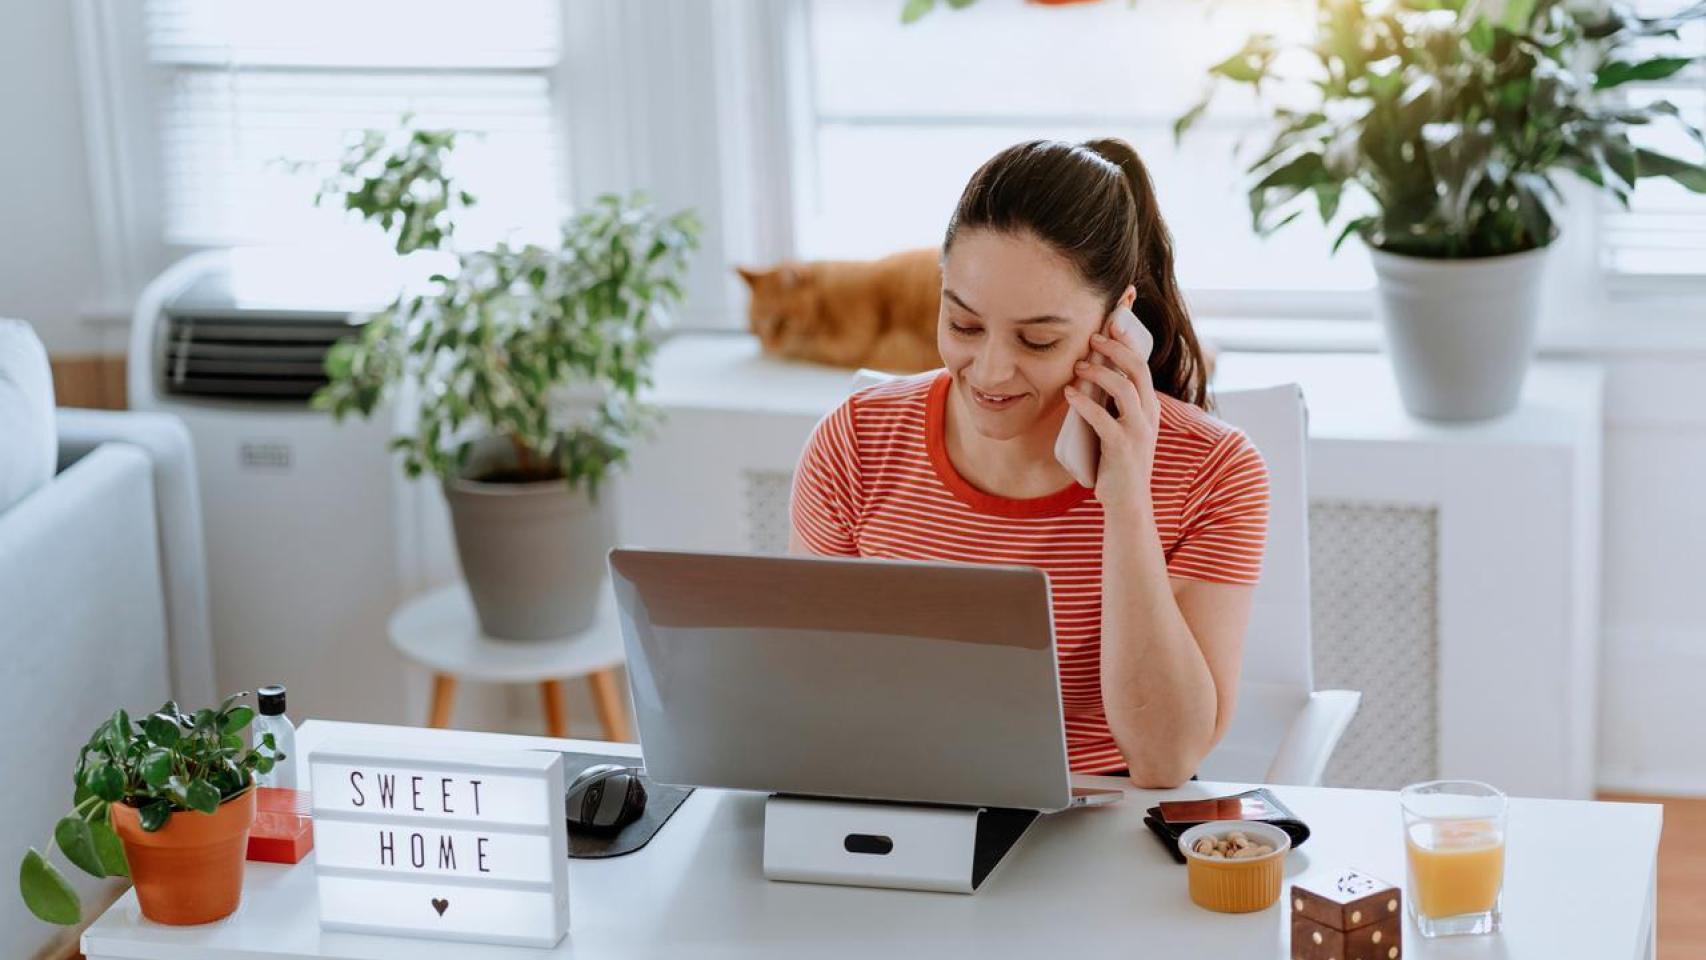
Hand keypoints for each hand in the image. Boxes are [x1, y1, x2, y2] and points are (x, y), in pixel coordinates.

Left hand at [1063, 314, 1158, 513]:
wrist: (1127, 502)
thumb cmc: (1117, 462)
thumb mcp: (1121, 427)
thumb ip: (1114, 404)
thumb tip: (1090, 374)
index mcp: (1149, 407)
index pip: (1142, 365)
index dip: (1128, 342)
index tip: (1111, 323)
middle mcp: (1149, 416)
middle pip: (1138, 370)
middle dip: (1115, 349)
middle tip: (1093, 337)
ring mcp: (1138, 432)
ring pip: (1124, 389)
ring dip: (1099, 373)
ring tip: (1078, 367)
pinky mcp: (1122, 448)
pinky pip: (1104, 419)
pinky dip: (1085, 403)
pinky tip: (1070, 394)